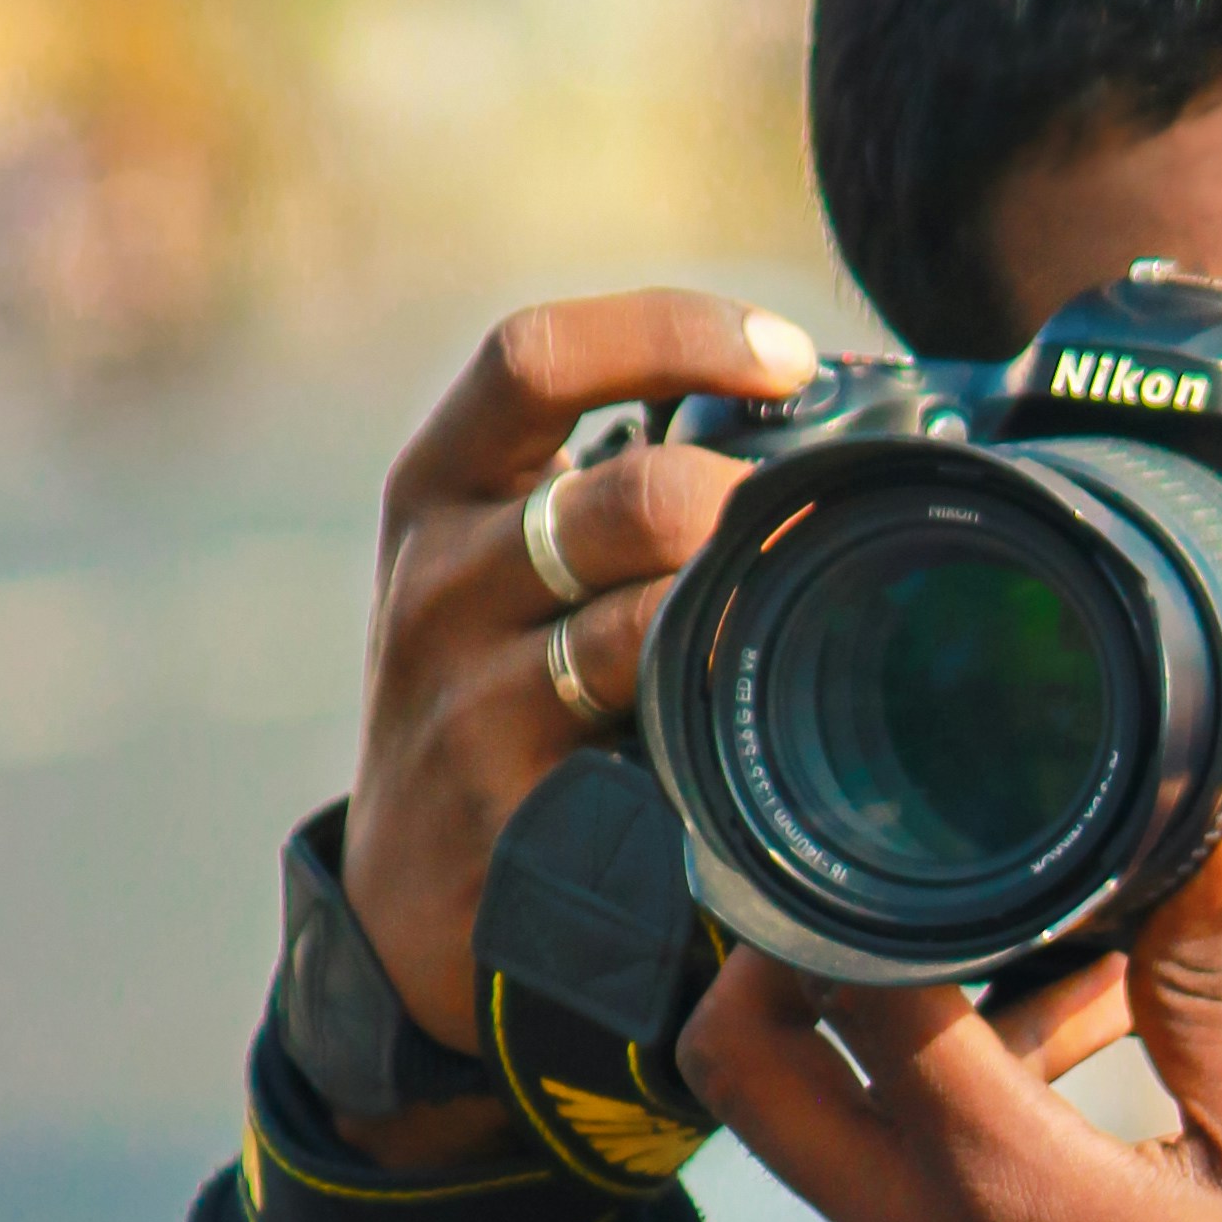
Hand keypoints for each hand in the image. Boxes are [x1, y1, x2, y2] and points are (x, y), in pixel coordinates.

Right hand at [339, 289, 819, 1107]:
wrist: (408, 889)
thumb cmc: (492, 689)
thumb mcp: (498, 562)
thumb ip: (604, 485)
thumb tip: (805, 414)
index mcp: (439, 484)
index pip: (539, 356)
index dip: (672, 333)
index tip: (788, 358)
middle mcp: (441, 580)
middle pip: (629, 503)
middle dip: (747, 511)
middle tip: (813, 538)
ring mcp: (473, 704)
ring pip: (648, 632)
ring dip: (748, 627)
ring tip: (803, 635)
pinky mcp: (518, 813)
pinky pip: (655, 761)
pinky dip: (727, 744)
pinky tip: (766, 743)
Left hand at [681, 812, 1221, 1221]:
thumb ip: (1220, 992)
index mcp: (1008, 1194)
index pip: (854, 992)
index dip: (863, 890)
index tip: (912, 841)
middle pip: (749, 1072)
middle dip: (786, 968)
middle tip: (893, 916)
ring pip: (852, 1165)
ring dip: (932, 1090)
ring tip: (1098, 1051)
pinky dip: (955, 1196)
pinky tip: (1081, 1191)